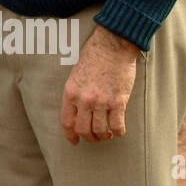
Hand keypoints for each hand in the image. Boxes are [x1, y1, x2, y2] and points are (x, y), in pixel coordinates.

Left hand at [60, 26, 139, 144]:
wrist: (112, 45)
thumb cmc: (94, 56)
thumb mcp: (76, 74)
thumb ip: (76, 93)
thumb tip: (78, 112)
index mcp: (70, 92)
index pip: (67, 121)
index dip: (70, 135)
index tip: (75, 141)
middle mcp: (84, 99)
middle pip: (83, 130)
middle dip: (90, 138)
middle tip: (96, 136)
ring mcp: (101, 101)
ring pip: (100, 131)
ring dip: (104, 136)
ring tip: (108, 133)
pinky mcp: (118, 101)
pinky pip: (118, 126)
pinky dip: (119, 132)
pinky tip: (119, 130)